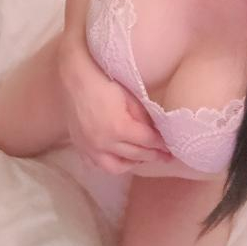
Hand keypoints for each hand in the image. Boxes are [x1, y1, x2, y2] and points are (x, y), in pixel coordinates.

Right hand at [57, 37, 172, 174]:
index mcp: (119, 127)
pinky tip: (120, 158)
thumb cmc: (105, 81)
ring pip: (116, 167)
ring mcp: (90, 147)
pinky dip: (112, 164)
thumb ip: (143, 116)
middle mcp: (104, 142)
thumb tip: (156, 131)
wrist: (75, 78)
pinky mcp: (80, 146)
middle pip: (135, 155)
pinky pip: (98, 164)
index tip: (171, 146)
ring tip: (144, 158)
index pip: (147, 141)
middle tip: (165, 156)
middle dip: (153, 155)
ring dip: (133, 163)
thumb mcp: (130, 96)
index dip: (161, 144)